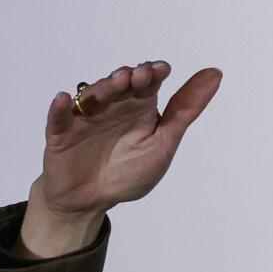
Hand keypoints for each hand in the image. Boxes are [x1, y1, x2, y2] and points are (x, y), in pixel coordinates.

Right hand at [30, 60, 221, 218]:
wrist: (94, 201)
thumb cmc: (130, 172)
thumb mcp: (164, 142)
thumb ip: (185, 110)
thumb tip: (215, 74)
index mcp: (138, 108)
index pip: (147, 84)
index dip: (153, 74)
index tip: (162, 70)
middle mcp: (111, 107)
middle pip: (119, 86)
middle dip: (129, 78)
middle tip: (139, 76)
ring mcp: (84, 118)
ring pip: (92, 97)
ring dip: (103, 88)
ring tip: (117, 82)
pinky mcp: (60, 134)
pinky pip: (57, 120)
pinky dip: (59, 110)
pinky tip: (63, 99)